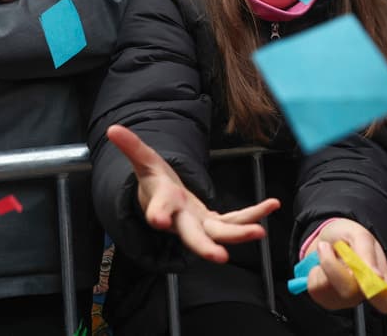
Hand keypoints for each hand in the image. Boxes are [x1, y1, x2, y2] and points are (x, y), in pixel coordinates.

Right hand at [106, 124, 279, 262]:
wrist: (163, 206)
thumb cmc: (154, 183)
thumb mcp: (144, 162)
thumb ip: (132, 147)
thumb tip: (113, 129)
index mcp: (162, 205)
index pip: (158, 209)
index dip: (157, 213)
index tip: (156, 220)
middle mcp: (181, 221)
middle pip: (192, 236)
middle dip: (205, 247)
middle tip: (219, 257)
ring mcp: (200, 225)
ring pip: (220, 234)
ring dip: (240, 234)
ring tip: (260, 232)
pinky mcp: (215, 223)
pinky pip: (236, 220)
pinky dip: (254, 214)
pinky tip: (273, 205)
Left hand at [302, 219, 386, 313]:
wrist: (325, 238)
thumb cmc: (345, 236)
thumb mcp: (358, 235)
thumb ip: (367, 255)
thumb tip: (377, 277)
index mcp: (380, 279)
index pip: (386, 300)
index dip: (377, 294)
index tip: (368, 277)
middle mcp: (364, 294)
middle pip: (349, 292)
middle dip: (334, 265)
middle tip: (331, 247)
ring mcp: (345, 299)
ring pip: (328, 289)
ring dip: (323, 264)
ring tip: (330, 255)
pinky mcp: (326, 300)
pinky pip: (316, 288)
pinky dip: (314, 272)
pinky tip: (322, 267)